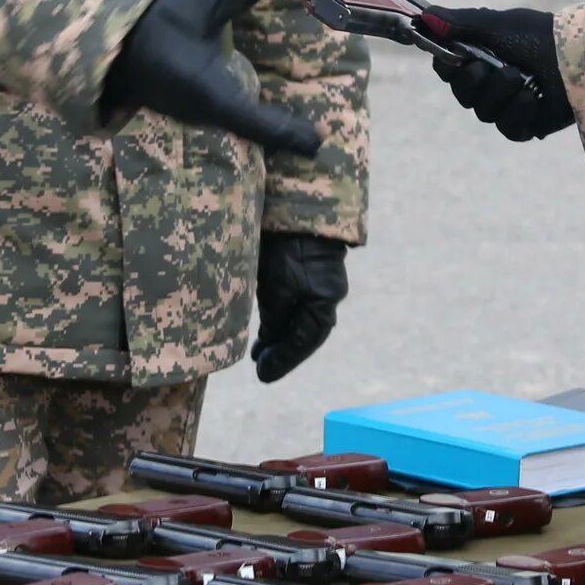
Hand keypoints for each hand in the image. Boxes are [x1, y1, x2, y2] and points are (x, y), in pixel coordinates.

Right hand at [102, 0, 322, 158]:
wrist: (114, 46)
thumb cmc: (157, 24)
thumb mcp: (197, 4)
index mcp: (208, 92)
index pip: (254, 121)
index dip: (286, 133)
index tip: (317, 139)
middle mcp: (207, 111)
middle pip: (254, 134)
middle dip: (286, 137)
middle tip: (319, 141)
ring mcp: (200, 116)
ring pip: (243, 132)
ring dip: (273, 134)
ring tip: (307, 137)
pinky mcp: (197, 111)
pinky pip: (234, 124)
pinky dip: (258, 127)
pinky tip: (279, 123)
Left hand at [252, 232, 349, 383]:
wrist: (297, 210)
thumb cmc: (286, 248)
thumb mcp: (276, 289)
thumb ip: (274, 318)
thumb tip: (269, 343)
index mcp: (324, 303)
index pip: (304, 342)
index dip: (283, 360)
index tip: (261, 374)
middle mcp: (326, 296)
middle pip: (303, 333)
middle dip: (281, 350)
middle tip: (259, 364)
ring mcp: (318, 284)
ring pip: (298, 319)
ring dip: (279, 335)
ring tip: (258, 350)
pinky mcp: (306, 272)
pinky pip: (295, 304)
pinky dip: (281, 317)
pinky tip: (265, 325)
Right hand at [412, 1, 573, 141]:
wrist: (579, 57)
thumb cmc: (540, 35)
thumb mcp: (498, 25)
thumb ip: (461, 22)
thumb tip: (424, 16)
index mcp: (480, 58)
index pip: (447, 70)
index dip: (447, 67)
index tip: (452, 58)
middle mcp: (490, 85)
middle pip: (462, 95)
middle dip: (474, 80)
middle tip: (490, 66)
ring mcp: (507, 107)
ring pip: (483, 112)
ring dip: (502, 92)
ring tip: (524, 78)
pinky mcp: (525, 125)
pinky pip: (508, 128)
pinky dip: (519, 110)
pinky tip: (533, 96)